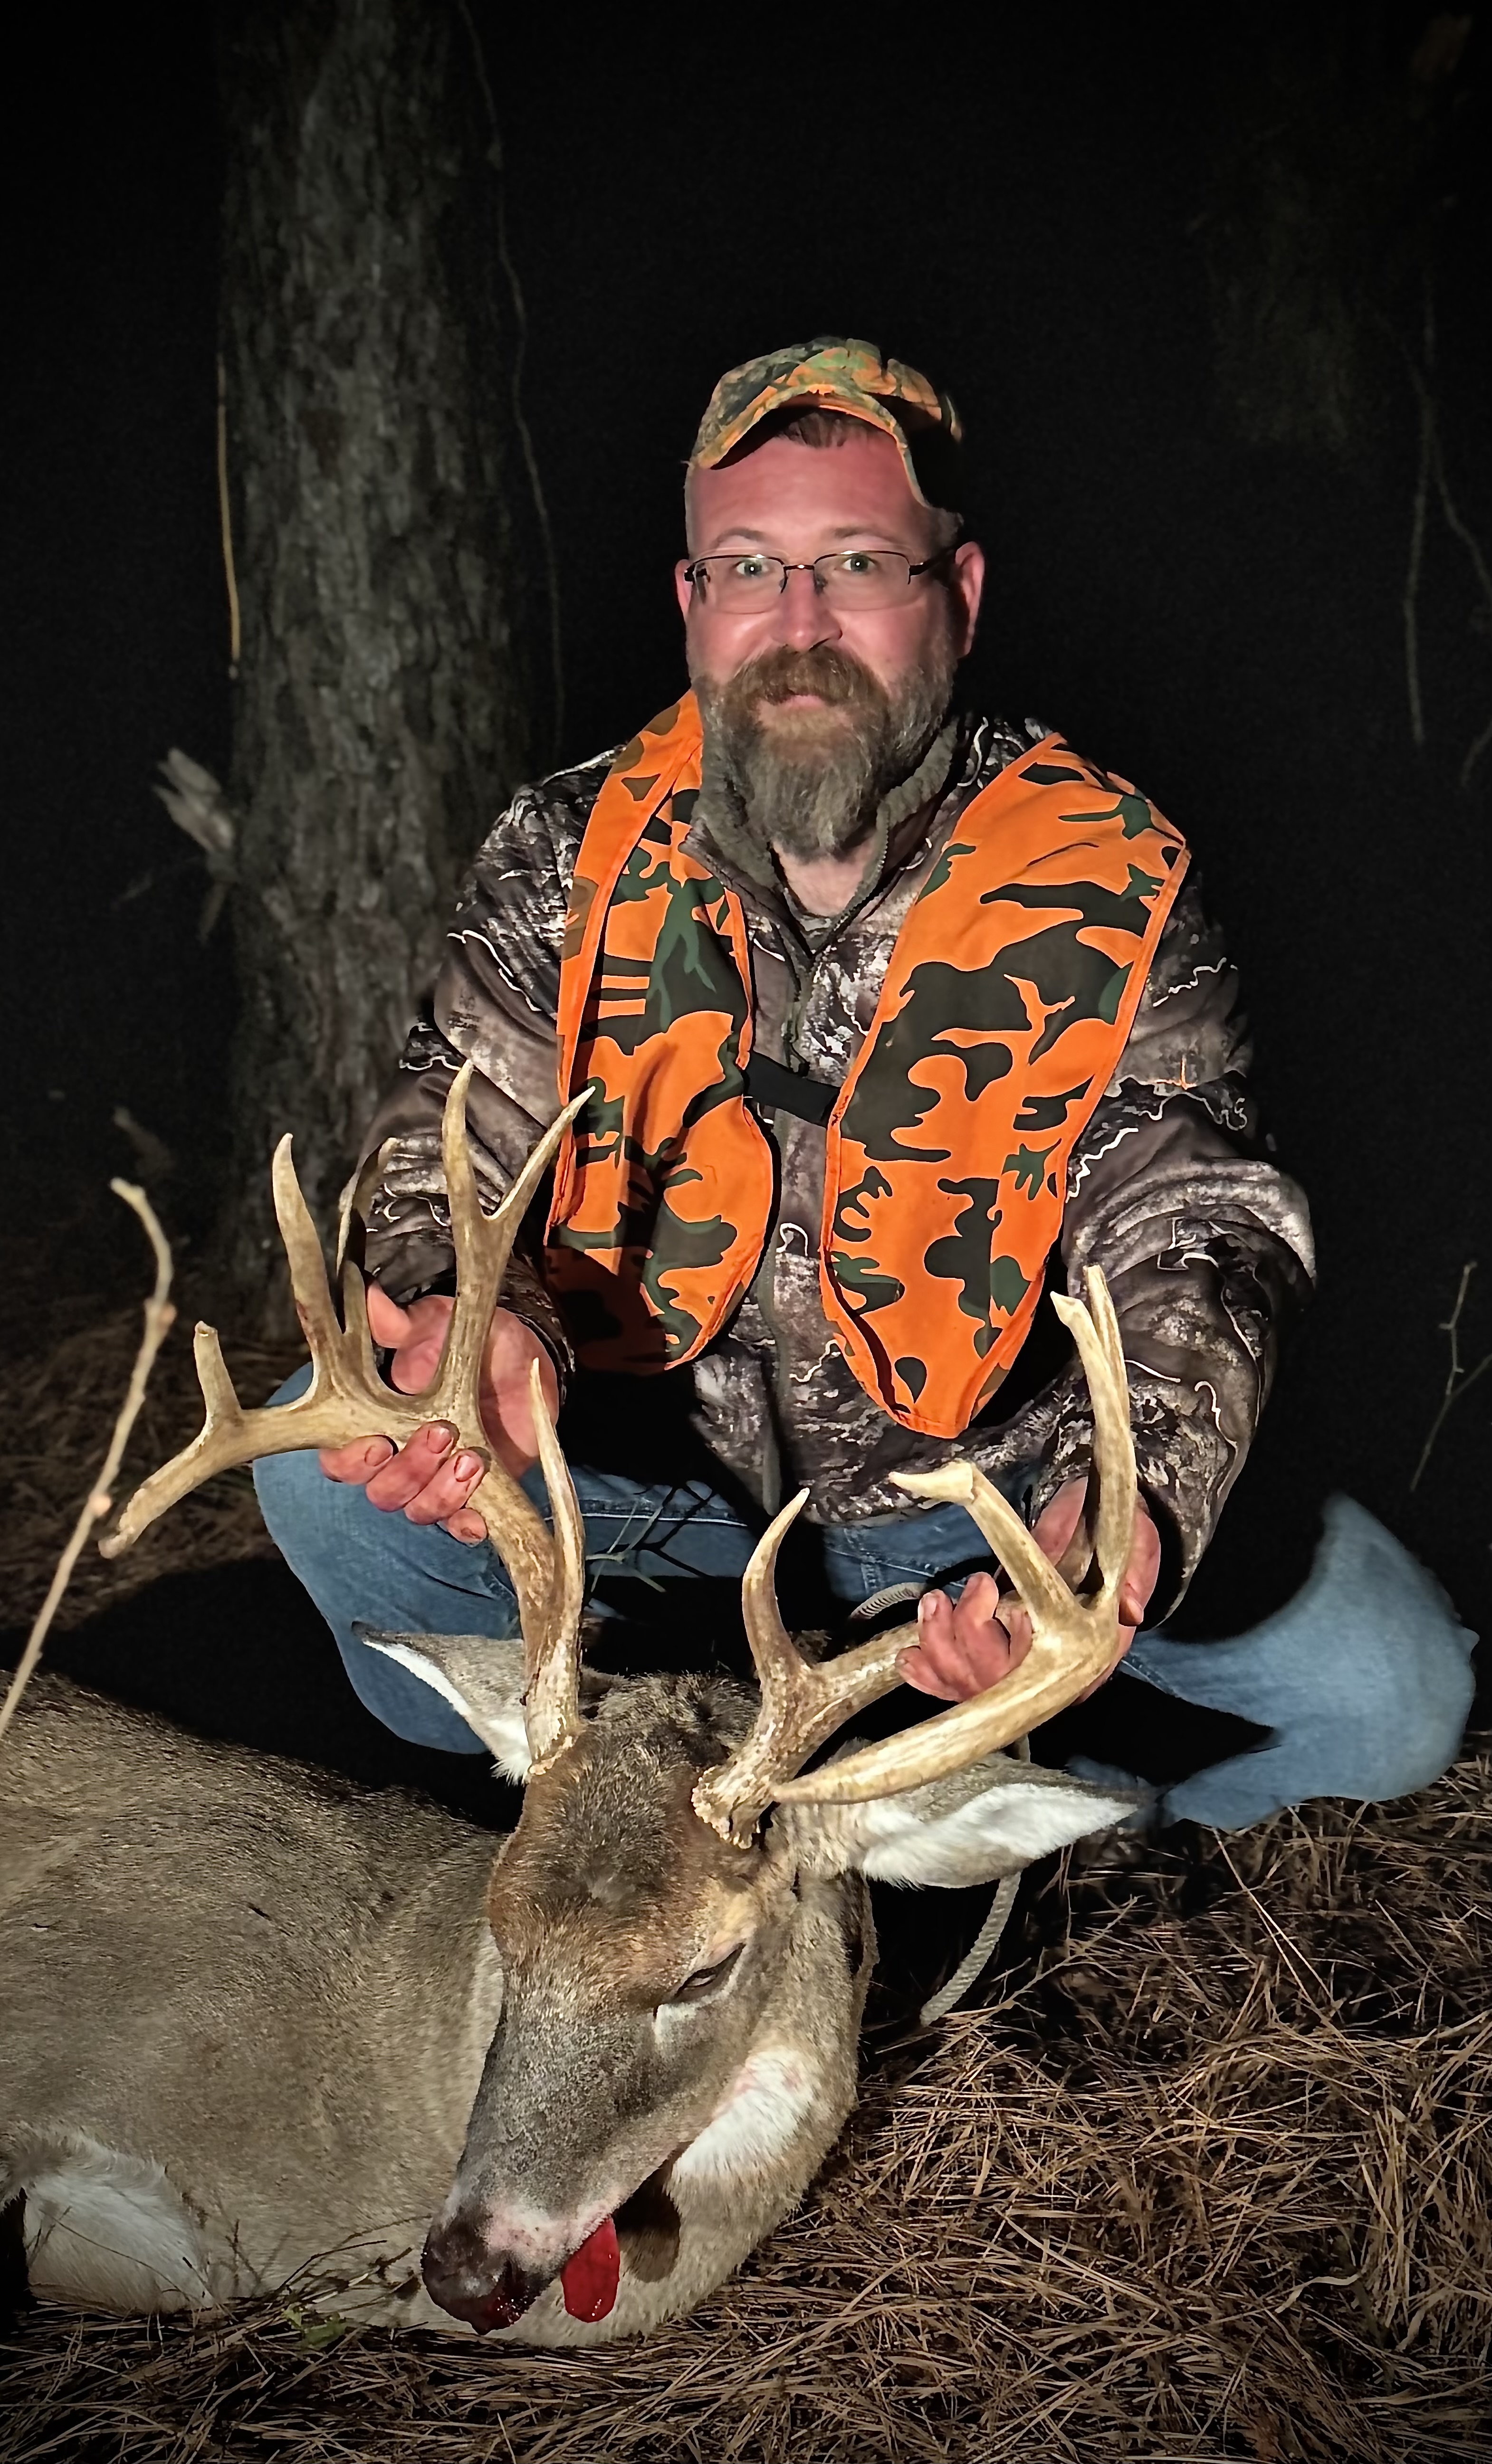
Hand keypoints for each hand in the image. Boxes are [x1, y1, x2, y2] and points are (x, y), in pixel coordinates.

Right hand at [317, 1289, 558, 1543]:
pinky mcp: (475, 1495)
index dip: (350, 1461)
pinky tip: (479, 1517)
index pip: (339, 1461)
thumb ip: (398, 1322)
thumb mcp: (432, 1324)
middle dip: (409, 1469)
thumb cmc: (461, 1340)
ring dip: (443, 1493)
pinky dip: (467, 1526)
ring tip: (472, 1455)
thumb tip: (368, 1294)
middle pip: (382, 1492)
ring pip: (420, 1511)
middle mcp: (397, 1461)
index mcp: (371, 1424)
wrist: (518, 1357)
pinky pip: (462, 1527)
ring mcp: (436, 1482)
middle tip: (441, 1432)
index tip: (377, 1441)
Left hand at [898, 1477, 1160, 1703]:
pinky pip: (952, 1683)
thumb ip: (1131, 1575)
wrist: (1104, 1535)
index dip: (1019, 1650)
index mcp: (1092, 1651)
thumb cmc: (1116, 1542)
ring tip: (935, 1601)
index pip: (1052, 1675)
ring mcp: (1018, 1670)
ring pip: (968, 1685)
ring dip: (939, 1645)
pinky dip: (927, 1673)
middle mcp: (1053, 1672)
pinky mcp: (989, 1661)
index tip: (1012, 1608)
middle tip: (968, 1586)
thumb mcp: (1136, 1547)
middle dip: (967, 1639)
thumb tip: (1130, 1611)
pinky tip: (910, 1654)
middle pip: (998, 1683)